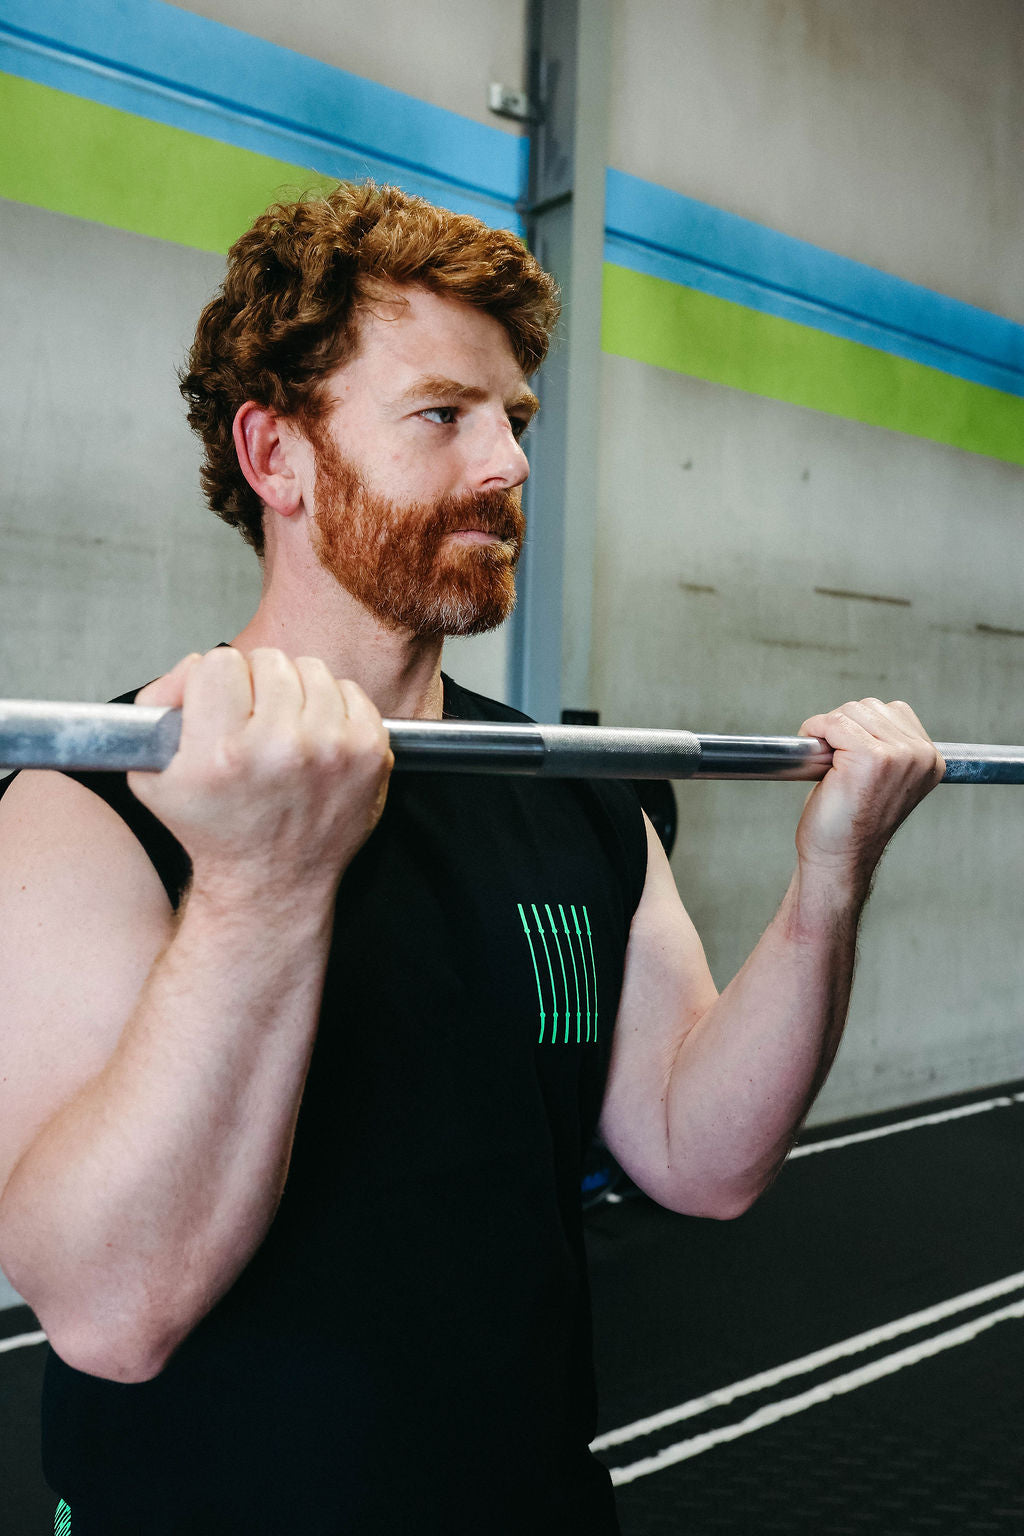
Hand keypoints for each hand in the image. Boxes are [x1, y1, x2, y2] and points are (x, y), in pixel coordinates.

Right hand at [127, 648, 392, 901]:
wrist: (273, 882)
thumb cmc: (217, 831)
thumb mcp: (153, 778)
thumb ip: (157, 705)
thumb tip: (191, 668)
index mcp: (224, 755)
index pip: (219, 662)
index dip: (215, 681)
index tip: (220, 706)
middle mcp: (282, 750)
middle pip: (269, 660)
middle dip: (256, 684)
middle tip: (252, 720)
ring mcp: (333, 750)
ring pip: (312, 670)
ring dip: (296, 691)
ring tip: (284, 729)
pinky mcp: (370, 754)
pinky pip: (350, 691)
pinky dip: (333, 706)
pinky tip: (316, 737)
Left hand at [794, 698, 943, 890]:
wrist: (838, 858)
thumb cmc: (850, 824)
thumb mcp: (883, 779)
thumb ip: (888, 746)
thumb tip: (861, 713)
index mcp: (930, 760)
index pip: (893, 712)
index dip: (860, 727)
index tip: (847, 754)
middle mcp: (921, 756)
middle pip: (871, 707)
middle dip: (843, 726)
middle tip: (833, 760)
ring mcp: (900, 755)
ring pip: (853, 711)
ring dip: (830, 729)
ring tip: (828, 762)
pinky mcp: (872, 757)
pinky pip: (835, 722)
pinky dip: (816, 730)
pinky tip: (816, 756)